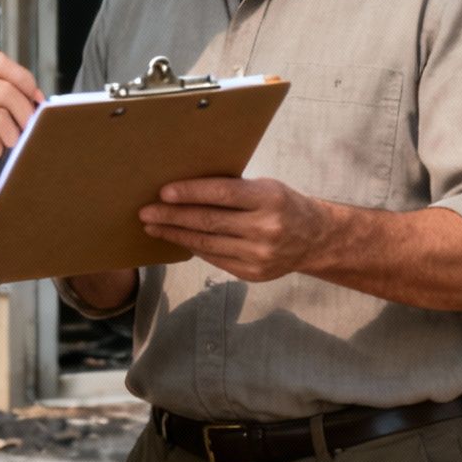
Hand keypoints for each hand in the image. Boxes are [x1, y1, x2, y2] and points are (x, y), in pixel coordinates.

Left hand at [139, 177, 332, 282]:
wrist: (315, 239)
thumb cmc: (283, 204)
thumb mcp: (265, 188)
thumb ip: (233, 190)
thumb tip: (184, 189)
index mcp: (268, 199)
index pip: (222, 194)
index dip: (190, 193)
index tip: (163, 192)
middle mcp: (265, 228)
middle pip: (209, 222)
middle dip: (172, 217)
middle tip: (145, 212)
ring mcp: (259, 255)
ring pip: (206, 244)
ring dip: (175, 235)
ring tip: (153, 227)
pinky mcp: (252, 274)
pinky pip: (214, 259)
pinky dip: (194, 248)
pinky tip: (178, 239)